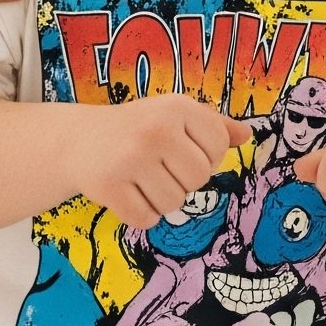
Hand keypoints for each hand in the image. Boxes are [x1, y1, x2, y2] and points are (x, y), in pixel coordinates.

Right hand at [74, 97, 252, 229]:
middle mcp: (155, 128)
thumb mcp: (173, 115)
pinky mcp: (109, 185)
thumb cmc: (137, 128)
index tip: (183, 151)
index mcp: (176, 106)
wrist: (79, 140)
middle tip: (160, 167)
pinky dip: (141, 214)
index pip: (219, 145)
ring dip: (161, 199)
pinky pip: (147, 219)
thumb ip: (212, 125)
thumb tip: (247, 136)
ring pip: (175, 203)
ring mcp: (130, 157)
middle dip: (184, 180)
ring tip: (142, 179)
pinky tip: (128, 193)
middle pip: (200, 178)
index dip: (206, 155)